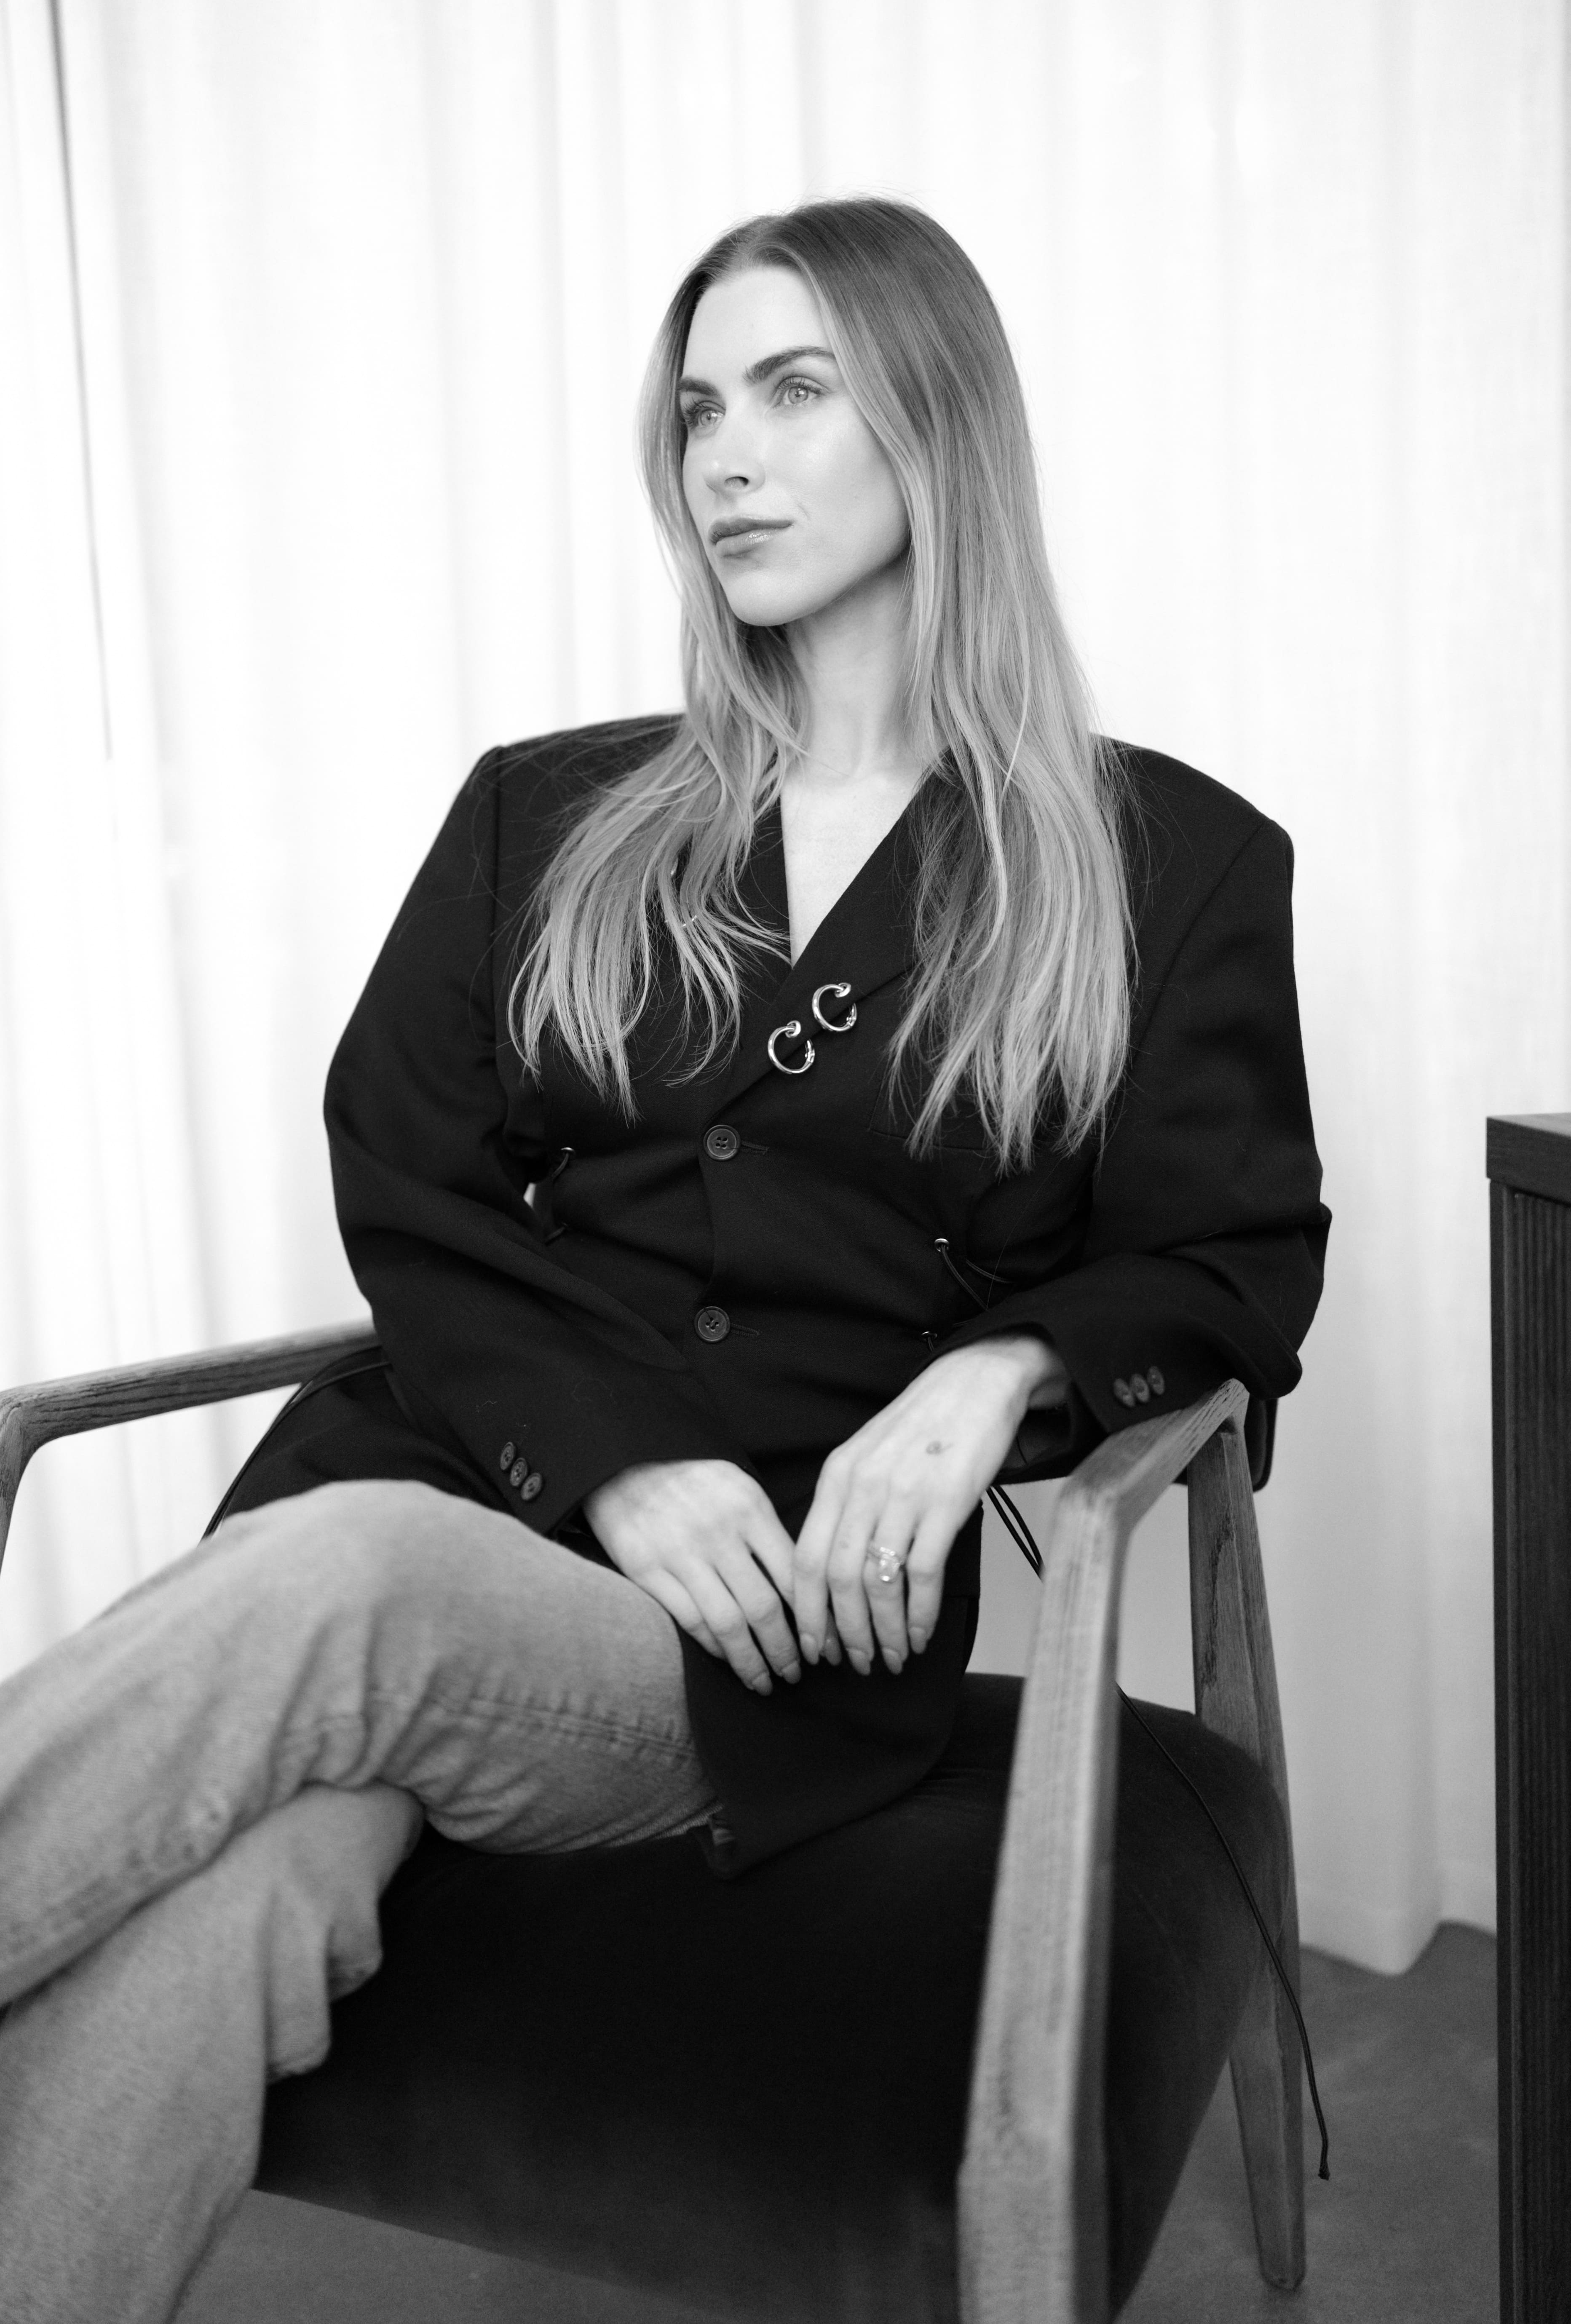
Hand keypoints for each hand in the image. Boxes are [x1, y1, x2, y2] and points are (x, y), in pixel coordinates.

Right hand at [583, 1459, 801, 1694]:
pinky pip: (690, 1620)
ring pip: (728, 1623)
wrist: (622, 1460)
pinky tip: (728, 1659)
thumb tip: (803, 1587)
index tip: (826, 1643)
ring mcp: (680, 1552)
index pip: (794, 1574)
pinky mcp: (645, 1569)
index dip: (814, 1617)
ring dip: (751, 1660)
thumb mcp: (738, 1487)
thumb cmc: (691, 1478)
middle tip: (797, 1673)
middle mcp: (718, 1531)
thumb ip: (767, 1531)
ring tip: (765, 1681)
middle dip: (786, 1650)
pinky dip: (713, 1647)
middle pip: (764, 1607)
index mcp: (749, 1507)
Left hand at [792, 1334, 1068, 1677]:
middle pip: (838, 1579)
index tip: (813, 1647)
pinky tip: (924, 1633)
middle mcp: (864, 1487)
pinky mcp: (947, 1503)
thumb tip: (832, 1570)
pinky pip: (924, 1574)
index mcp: (837, 1477)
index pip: (806, 1558)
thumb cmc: (922, 1425)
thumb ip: (846, 1505)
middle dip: (844, 1633)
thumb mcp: (866, 1456)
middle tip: (855, 1663)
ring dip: (884, 1632)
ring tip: (893, 1656)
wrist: (975, 1382)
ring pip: (879, 1583)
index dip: (807, 1612)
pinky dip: (922, 1614)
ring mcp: (905, 1495)